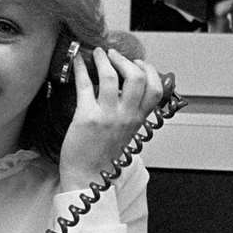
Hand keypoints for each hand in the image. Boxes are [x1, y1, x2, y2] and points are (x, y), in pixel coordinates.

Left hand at [57, 48, 164, 193]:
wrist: (87, 178)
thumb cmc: (103, 158)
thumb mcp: (127, 135)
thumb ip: (131, 114)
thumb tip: (128, 92)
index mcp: (138, 120)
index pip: (155, 89)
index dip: (148, 70)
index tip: (137, 63)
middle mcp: (126, 116)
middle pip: (137, 77)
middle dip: (125, 60)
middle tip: (113, 55)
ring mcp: (107, 116)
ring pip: (112, 76)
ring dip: (103, 59)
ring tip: (97, 54)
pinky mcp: (87, 117)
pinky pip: (85, 85)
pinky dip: (81, 69)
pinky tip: (77, 63)